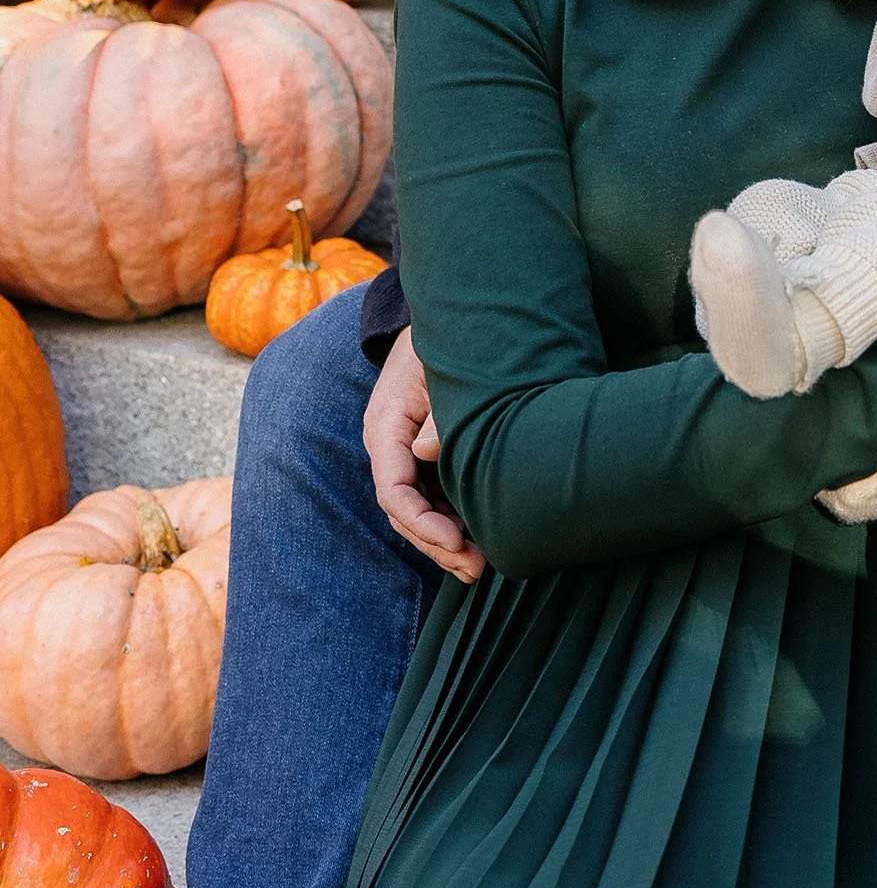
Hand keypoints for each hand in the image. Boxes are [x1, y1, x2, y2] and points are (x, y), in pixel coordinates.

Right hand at [364, 328, 484, 583]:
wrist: (446, 319)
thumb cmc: (443, 344)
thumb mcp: (438, 371)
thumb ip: (436, 413)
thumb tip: (427, 453)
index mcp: (384, 428)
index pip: (393, 491)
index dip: (421, 522)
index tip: (455, 540)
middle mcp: (390, 447)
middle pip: (404, 511)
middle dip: (436, 544)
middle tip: (476, 567)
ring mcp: (405, 453)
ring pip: (418, 510)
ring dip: (445, 541)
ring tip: (480, 567)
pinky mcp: (424, 455)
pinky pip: (432, 496)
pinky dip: (451, 520)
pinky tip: (477, 540)